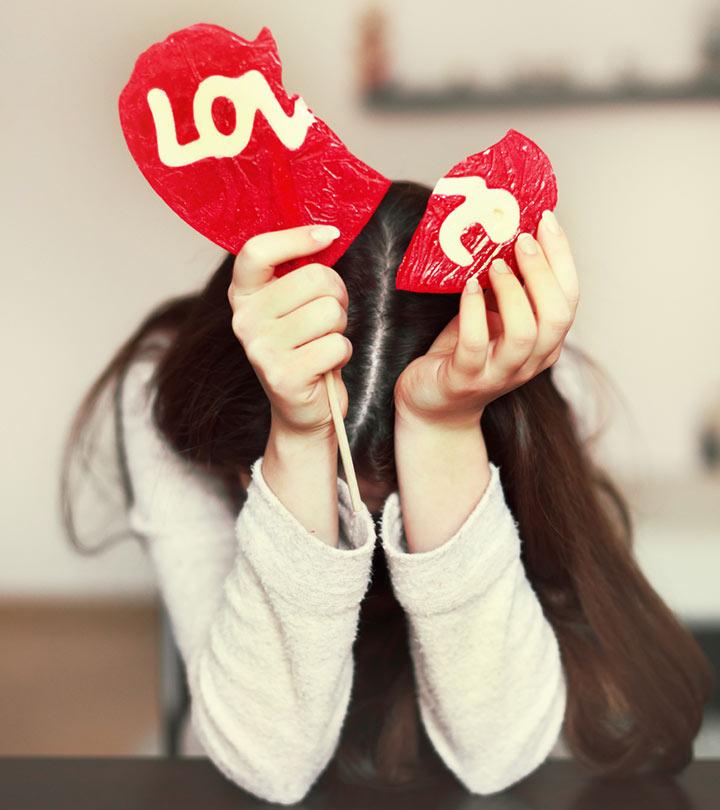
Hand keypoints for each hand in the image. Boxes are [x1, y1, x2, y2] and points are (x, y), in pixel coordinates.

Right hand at [228, 224, 352, 437]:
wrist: (301, 408)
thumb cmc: (305, 347)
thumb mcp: (293, 305)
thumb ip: (298, 272)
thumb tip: (326, 233)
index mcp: (243, 295)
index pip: (256, 250)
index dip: (296, 237)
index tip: (329, 235)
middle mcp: (244, 319)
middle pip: (312, 278)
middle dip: (336, 294)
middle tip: (329, 315)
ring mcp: (260, 349)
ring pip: (329, 311)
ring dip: (339, 327)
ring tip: (324, 341)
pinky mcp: (283, 376)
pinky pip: (336, 345)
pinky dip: (342, 353)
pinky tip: (326, 364)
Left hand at [394, 210, 579, 427]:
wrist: (435, 405)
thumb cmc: (464, 353)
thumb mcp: (493, 316)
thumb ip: (508, 286)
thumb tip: (511, 231)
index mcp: (545, 342)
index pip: (569, 299)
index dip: (562, 258)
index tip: (547, 221)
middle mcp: (530, 361)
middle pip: (557, 317)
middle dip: (543, 272)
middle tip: (521, 239)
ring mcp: (499, 373)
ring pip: (525, 334)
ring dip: (512, 292)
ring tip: (493, 264)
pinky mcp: (465, 379)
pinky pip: (476, 344)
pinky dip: (474, 311)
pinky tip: (468, 287)